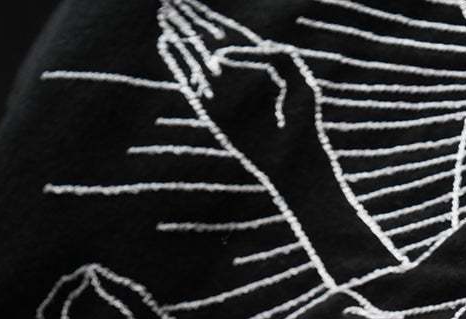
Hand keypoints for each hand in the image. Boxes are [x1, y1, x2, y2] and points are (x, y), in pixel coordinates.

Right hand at [158, 0, 327, 192]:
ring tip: (163, 16)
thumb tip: (222, 55)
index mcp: (255, 62)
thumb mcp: (294, 74)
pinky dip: (177, 63)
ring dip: (179, 36)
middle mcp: (236, 75)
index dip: (207, 15)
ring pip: (195, 57)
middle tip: (169, 2)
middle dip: (188, 20)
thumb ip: (268, 54)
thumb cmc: (302, 117)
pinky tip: (166, 44)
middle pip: (207, 40)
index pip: (226, 31)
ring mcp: (223, 92)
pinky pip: (190, 83)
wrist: (296, 157)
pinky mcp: (213, 111)